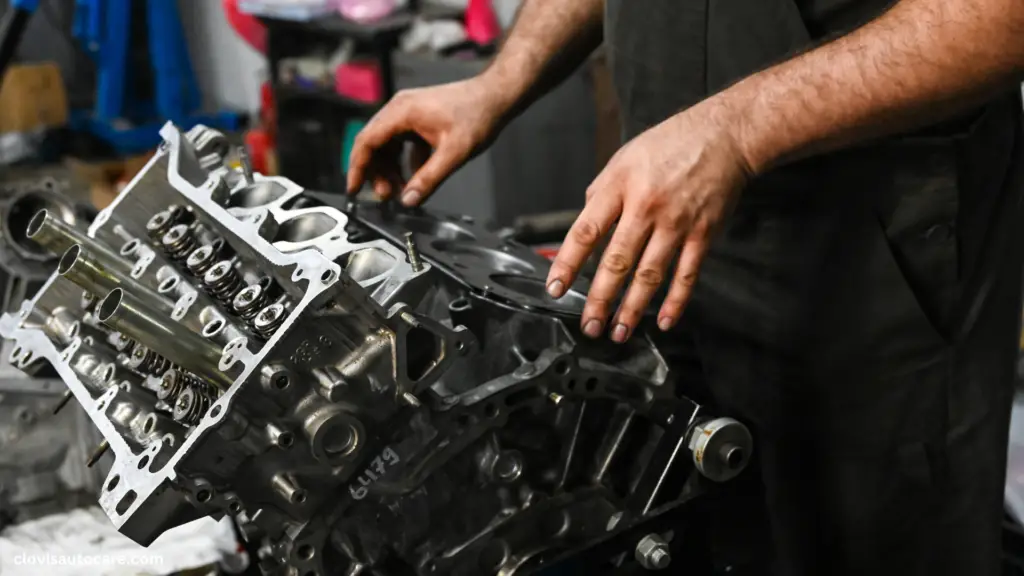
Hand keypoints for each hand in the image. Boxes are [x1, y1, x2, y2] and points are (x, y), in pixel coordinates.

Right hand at [346, 78, 513, 205]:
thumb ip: (429, 178)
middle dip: (376, 173)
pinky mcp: (420, 119)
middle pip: (374, 144)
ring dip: (390, 168)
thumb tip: (409, 200)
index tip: (354, 188)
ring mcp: (409, 113)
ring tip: (400, 189)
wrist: (496, 96)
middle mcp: (400, 109)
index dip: (357, 168)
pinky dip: (405, 161)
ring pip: (387, 145)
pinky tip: (417, 176)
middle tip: (386, 195)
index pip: (367, 141)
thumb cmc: (478, 115)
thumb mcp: (454, 153)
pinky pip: (402, 143)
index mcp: (402, 112)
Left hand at [545, 100, 752, 342]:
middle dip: (600, 299)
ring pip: (650, 274)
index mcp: (620, 186)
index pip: (587, 231)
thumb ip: (602, 192)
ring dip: (632, 308)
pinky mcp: (703, 233)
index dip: (568, 263)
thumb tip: (585, 225)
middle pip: (617, 261)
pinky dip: (676, 301)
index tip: (555, 287)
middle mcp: (646, 207)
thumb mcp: (624, 158)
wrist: (725, 135)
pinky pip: (686, 274)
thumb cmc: (671, 145)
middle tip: (589, 326)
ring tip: (618, 332)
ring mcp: (677, 222)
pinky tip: (664, 320)